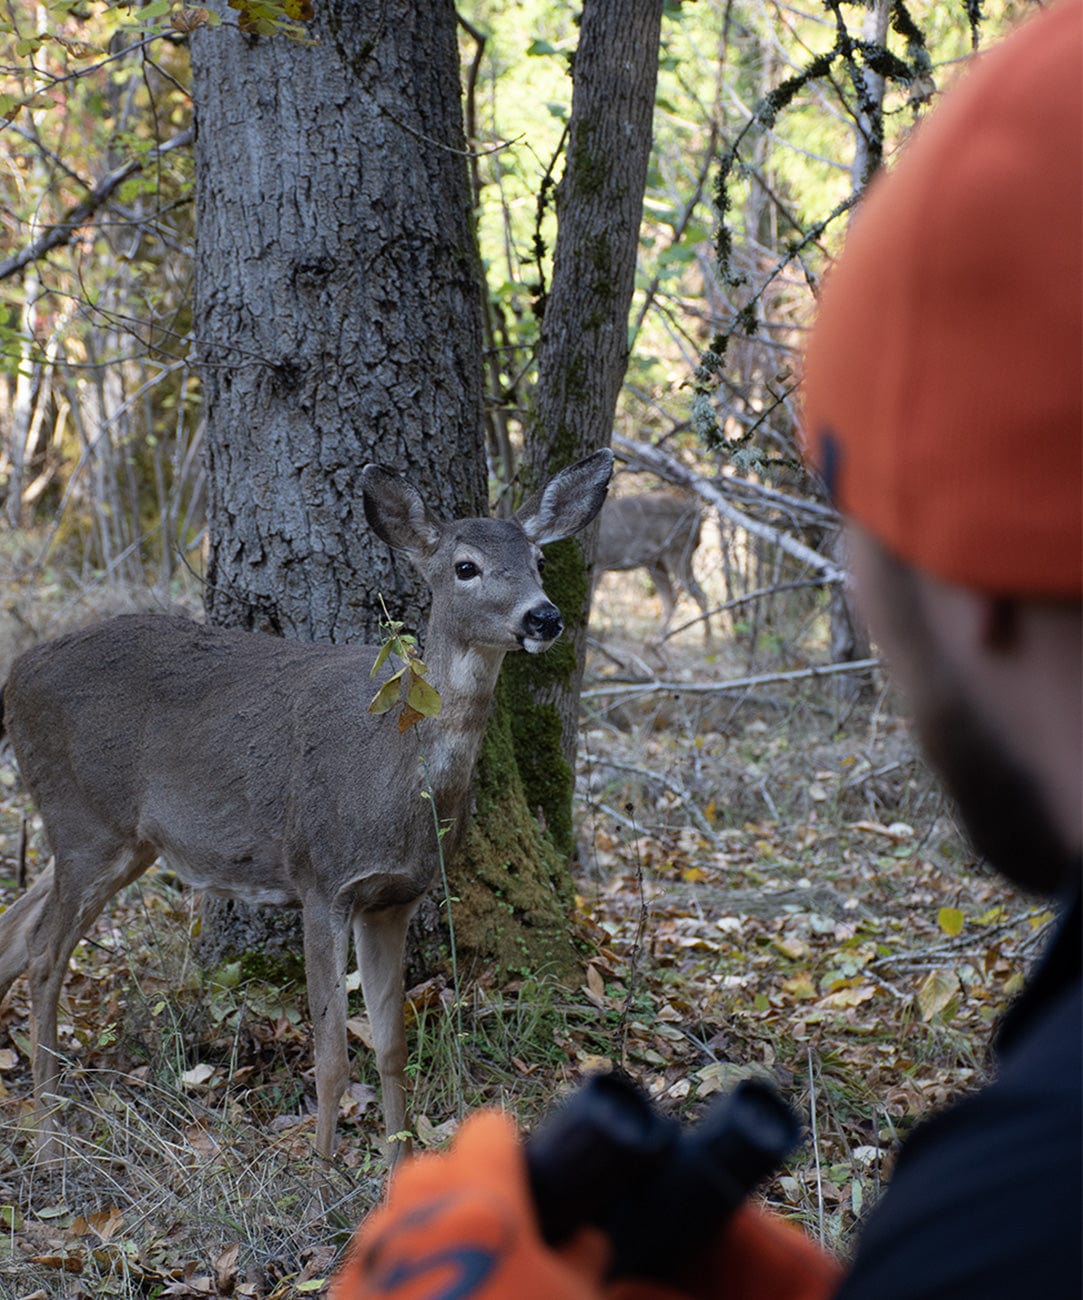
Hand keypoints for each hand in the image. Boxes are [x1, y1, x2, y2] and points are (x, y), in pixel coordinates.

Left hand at [330, 1110, 610, 1299]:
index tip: (524, 1177)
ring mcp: (373, 1256)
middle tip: (492, 1234)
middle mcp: (419, 1215)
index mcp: (482, 1203)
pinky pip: (372, 1264)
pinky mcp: (342, 1294)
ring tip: (459, 1279)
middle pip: (433, 1166)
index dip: (510, 1150)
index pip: (489, 1130)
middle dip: (460, 1187)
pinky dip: (395, 1276)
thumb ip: (582, 1260)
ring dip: (424, 1232)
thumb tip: (583, 1239)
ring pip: (397, 1215)